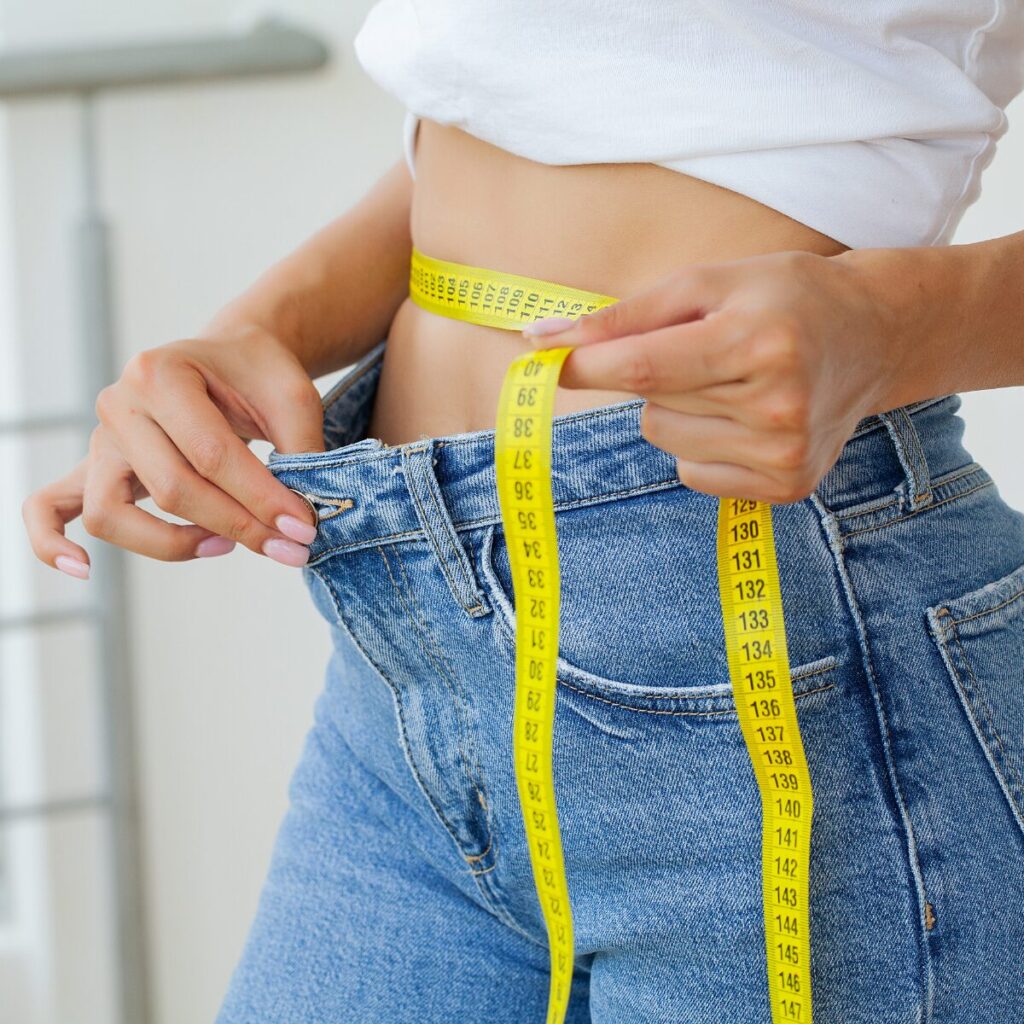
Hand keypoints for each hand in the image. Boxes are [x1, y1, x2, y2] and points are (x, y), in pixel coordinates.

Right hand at [22, 323, 324, 576]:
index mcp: (161, 372)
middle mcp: (119, 404)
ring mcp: (100, 439)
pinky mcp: (93, 468)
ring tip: (226, 545)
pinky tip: (83, 570)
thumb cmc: (258, 375)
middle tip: (291, 546)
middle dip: (238, 526)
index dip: (261, 499)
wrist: (231, 356)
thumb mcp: (293, 398)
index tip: (303, 529)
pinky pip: (50, 507)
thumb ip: (300, 453)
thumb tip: (301, 523)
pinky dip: (52, 542)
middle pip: (170, 488)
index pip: (211, 454)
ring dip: (172, 543)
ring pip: (112, 513)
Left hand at [524, 250, 900, 503]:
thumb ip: (624, 315)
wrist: (873, 335)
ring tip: (735, 380)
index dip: (584, 367)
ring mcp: (784, 453)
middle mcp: (777, 405)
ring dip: (680, 409)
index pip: (643, 368)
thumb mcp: (709, 283)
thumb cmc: (782, 297)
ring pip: (666, 438)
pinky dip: (702, 442)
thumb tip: (540, 339)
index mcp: (758, 341)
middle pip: (652, 403)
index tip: (540, 361)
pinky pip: (692, 470)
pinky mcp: (786, 486)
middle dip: (656, 373)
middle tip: (712, 348)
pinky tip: (746, 415)